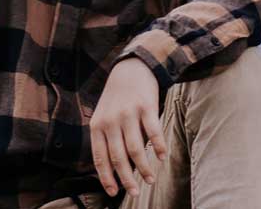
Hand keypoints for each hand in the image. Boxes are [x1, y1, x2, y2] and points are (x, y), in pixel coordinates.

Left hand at [90, 57, 167, 197]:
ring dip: (144, 168)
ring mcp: (128, 113)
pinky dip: (158, 147)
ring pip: (136, 149)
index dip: (107, 177)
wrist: (131, 68)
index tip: (114, 192)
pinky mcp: (146, 106)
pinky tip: (162, 157)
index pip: (100, 158)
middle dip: (127, 179)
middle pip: (119, 157)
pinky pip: (153, 132)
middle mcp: (111, 121)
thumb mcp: (103, 115)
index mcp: (97, 125)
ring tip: (151, 179)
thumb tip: (114, 170)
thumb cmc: (117, 98)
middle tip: (134, 193)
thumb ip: (106, 138)